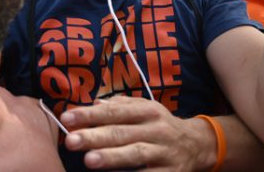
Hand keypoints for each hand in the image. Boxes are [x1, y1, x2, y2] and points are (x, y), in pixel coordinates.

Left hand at [60, 96, 208, 169]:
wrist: (197, 145)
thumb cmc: (159, 125)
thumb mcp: (144, 109)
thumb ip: (119, 106)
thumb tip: (94, 104)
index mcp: (147, 110)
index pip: (114, 111)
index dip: (89, 115)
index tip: (66, 118)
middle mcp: (156, 129)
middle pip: (122, 132)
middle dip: (95, 137)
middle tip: (71, 141)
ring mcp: (164, 152)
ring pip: (135, 153)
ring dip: (111, 157)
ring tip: (88, 160)